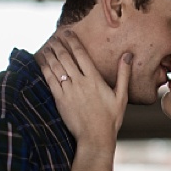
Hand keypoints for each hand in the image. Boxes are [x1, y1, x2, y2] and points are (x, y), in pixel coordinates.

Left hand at [41, 30, 132, 148]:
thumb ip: (123, 74)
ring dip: (51, 55)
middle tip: (55, 37)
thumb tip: (127, 55)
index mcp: (94, 79)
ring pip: (56, 67)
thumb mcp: (121, 96)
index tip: (68, 33)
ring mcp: (68, 91)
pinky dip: (45, 69)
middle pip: (66, 58)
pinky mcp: (60, 100)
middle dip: (59, 45)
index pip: (81, 54)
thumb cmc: (110, 119)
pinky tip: (43, 62)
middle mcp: (80, 82)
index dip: (73, 41)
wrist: (95, 138)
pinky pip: (50, 80)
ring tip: (47, 46)